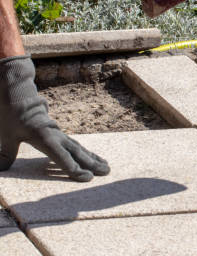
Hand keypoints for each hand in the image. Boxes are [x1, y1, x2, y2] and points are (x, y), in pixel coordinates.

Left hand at [0, 56, 109, 181]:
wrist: (19, 96)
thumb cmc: (11, 115)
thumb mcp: (6, 135)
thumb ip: (6, 153)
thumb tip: (0, 170)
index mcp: (44, 137)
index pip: (62, 157)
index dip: (74, 169)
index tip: (87, 178)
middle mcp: (56, 136)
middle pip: (77, 152)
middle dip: (92, 163)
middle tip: (107, 172)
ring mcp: (59, 134)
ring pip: (80, 148)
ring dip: (93, 158)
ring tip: (107, 167)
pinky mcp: (59, 134)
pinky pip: (75, 145)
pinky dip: (86, 153)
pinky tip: (94, 158)